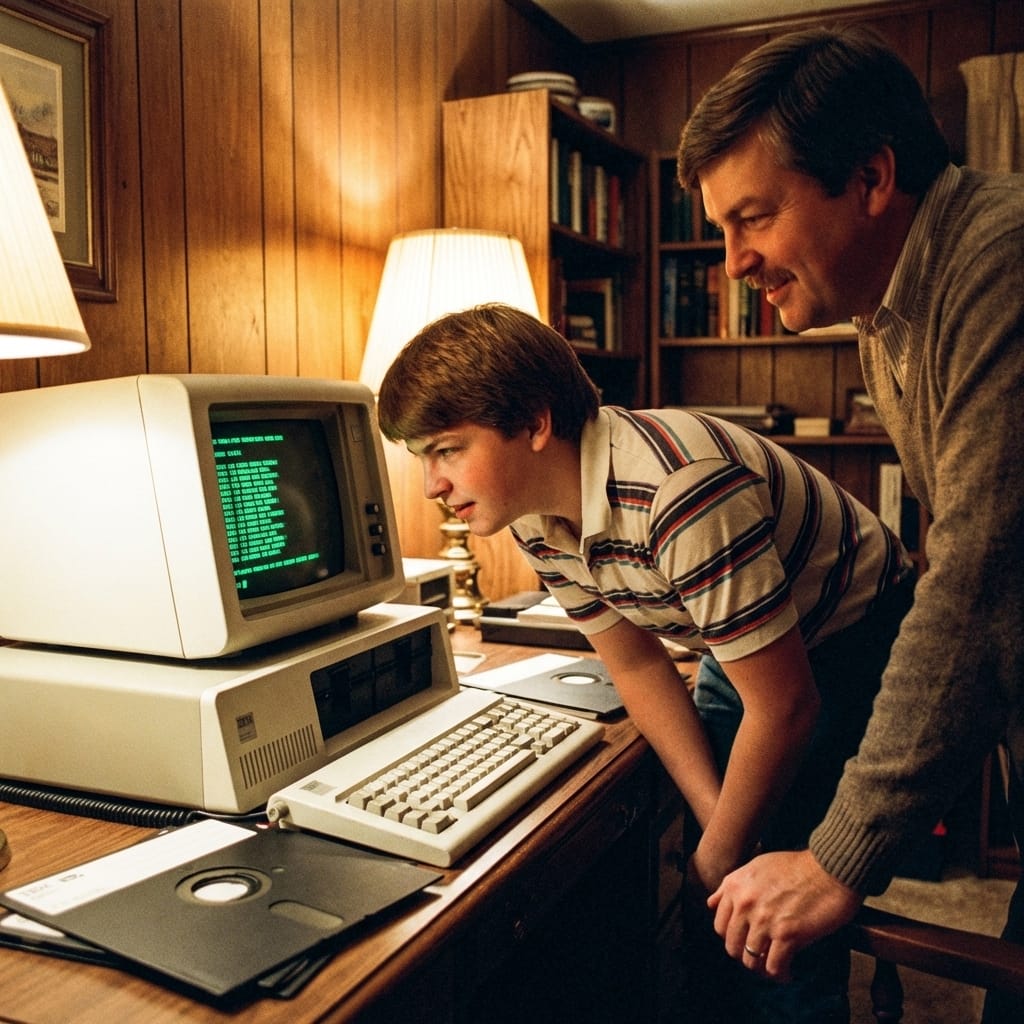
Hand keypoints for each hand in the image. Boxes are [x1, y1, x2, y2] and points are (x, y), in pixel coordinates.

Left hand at [707, 849, 861, 981]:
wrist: (829, 868)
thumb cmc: (797, 866)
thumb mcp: (755, 866)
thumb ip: (731, 886)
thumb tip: (711, 904)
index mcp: (735, 886)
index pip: (720, 925)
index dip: (733, 937)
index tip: (746, 941)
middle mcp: (745, 904)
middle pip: (732, 946)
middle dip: (745, 955)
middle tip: (761, 956)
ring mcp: (765, 920)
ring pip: (751, 960)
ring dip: (763, 968)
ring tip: (775, 965)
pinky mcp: (787, 934)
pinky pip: (774, 967)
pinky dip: (781, 974)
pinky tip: (789, 972)